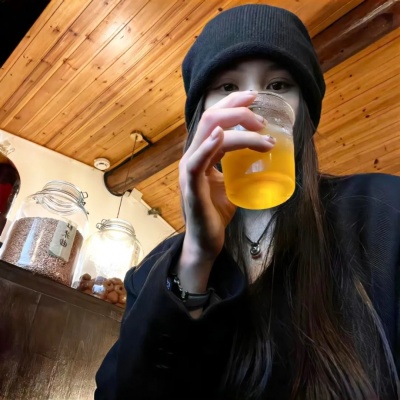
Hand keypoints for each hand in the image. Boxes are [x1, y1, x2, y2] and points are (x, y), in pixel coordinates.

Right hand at [177, 91, 274, 290]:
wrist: (205, 241)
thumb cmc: (216, 213)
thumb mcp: (230, 184)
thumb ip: (237, 168)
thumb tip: (262, 158)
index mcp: (202, 154)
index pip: (215, 120)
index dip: (233, 105)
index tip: (255, 99)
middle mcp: (193, 156)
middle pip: (210, 119)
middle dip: (237, 108)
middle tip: (262, 115)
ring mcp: (189, 169)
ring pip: (209, 134)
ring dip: (238, 128)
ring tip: (262, 133)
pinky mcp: (191, 185)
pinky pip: (196, 162)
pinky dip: (208, 146)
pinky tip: (221, 136)